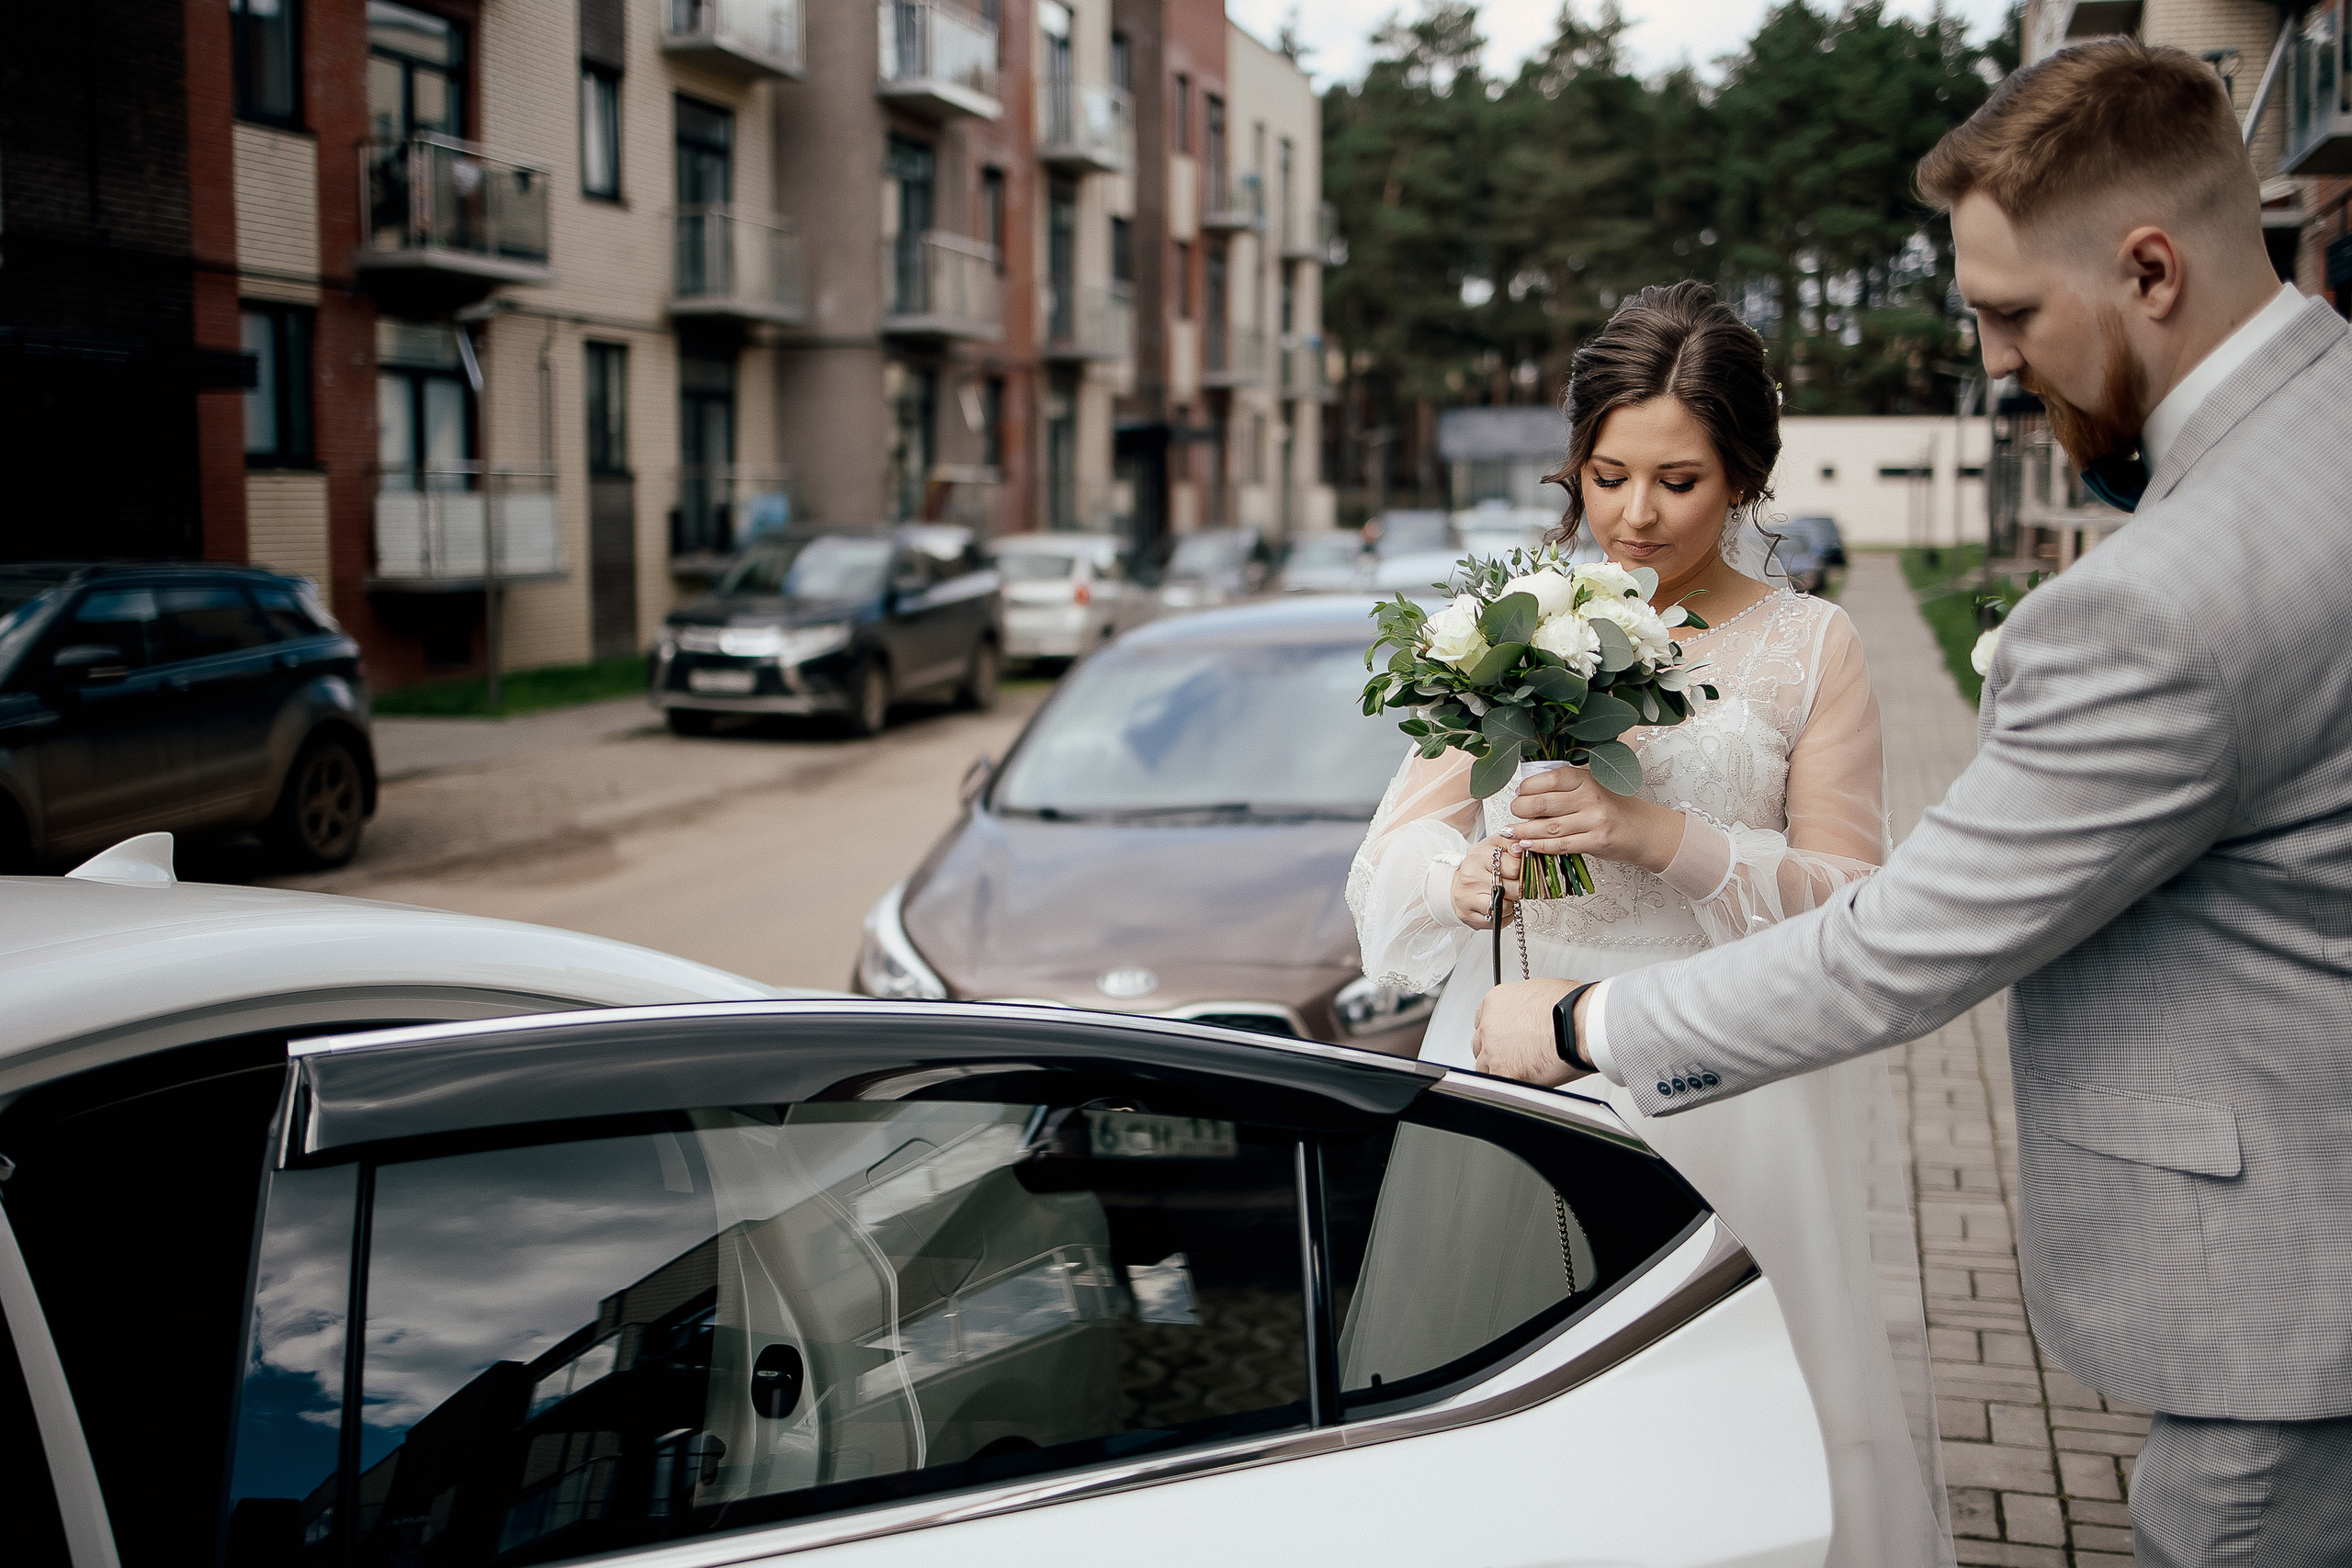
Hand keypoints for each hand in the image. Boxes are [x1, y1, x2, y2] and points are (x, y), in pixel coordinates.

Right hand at [1451, 833, 1521, 926]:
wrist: (1458, 883)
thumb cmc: (1479, 865)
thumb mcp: (1494, 845)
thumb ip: (1512, 842)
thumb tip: (1523, 849)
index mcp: (1478, 855)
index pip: (1515, 867)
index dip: (1522, 870)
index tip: (1518, 870)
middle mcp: (1470, 876)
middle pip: (1513, 889)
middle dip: (1519, 888)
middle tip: (1515, 884)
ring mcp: (1467, 897)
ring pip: (1505, 907)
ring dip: (1511, 904)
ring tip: (1506, 896)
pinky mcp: (1467, 915)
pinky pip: (1497, 921)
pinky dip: (1503, 916)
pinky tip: (1498, 907)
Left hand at [1473, 977, 1588, 1085]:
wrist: (1580, 1024)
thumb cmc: (1571, 1006)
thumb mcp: (1540, 992)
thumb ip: (1525, 1006)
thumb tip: (1531, 1015)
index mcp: (1495, 1001)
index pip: (1483, 1021)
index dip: (1497, 1032)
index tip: (1507, 1038)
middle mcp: (1489, 1024)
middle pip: (1481, 1044)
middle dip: (1496, 1051)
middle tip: (1516, 1055)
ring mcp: (1493, 1050)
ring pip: (1485, 1066)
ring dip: (1500, 1069)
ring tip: (1524, 1070)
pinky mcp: (1504, 1073)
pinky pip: (1497, 1084)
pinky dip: (1509, 1086)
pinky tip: (1525, 1083)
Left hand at [1508, 766, 1684, 874]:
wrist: (1646, 830)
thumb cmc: (1616, 808)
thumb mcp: (1595, 787)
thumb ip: (1568, 786)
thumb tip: (1529, 790)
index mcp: (1588, 779)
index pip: (1550, 778)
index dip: (1528, 786)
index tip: (1519, 792)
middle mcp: (1591, 798)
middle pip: (1543, 803)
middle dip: (1520, 809)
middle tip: (1513, 812)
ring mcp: (1594, 821)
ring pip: (1548, 827)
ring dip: (1524, 831)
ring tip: (1510, 832)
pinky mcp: (1596, 842)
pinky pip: (1560, 846)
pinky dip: (1539, 847)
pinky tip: (1526, 845)